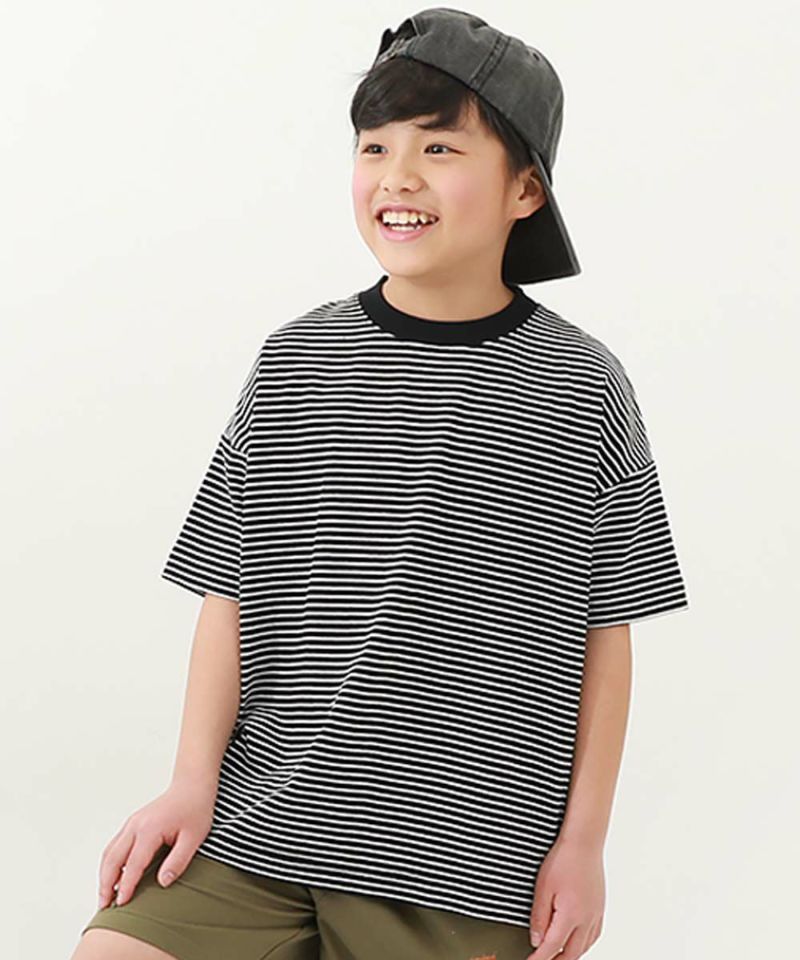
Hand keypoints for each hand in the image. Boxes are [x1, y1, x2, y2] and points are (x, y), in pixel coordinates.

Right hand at [97, 777, 216, 909]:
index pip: (133, 864)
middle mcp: (136, 825)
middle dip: (106, 884)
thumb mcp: (194, 837)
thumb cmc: (196, 809)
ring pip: (110, 852)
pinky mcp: (133, 823)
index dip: (126, 886)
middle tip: (104, 906)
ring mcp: (132, 822)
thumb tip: (162, 882)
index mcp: (150, 829)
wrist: (192, 785)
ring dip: (104, 874)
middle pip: (113, 859)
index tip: (121, 904)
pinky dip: (109, 863)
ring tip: (104, 896)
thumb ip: (178, 861)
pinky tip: (113, 876)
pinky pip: (115, 845)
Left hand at [526, 835, 605, 959]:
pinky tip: (577, 942)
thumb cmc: (563, 859)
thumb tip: (536, 940)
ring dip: (570, 955)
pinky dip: (583, 945)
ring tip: (556, 956)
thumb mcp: (543, 887)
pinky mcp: (600, 907)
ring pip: (584, 947)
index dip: (540, 959)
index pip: (553, 947)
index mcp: (571, 916)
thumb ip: (539, 916)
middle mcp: (586, 919)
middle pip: (571, 954)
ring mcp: (596, 914)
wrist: (584, 842)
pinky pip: (594, 935)